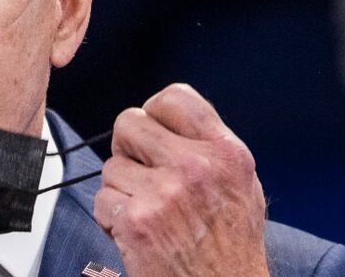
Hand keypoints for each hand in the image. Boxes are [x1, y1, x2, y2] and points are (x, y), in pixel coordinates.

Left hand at [94, 84, 268, 276]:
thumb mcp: (241, 186)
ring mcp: (165, 193)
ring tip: (152, 215)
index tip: (154, 134)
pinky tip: (139, 234)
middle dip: (128, 149)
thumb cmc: (232, 248)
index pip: (174, 97)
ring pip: (111, 166)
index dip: (154, 113)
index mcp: (226, 153)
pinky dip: (113, 219)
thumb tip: (166, 118)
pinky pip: (103, 200)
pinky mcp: (137, 221)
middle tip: (143, 175)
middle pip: (129, 123)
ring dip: (122, 190)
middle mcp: (197, 167)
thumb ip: (208, 147)